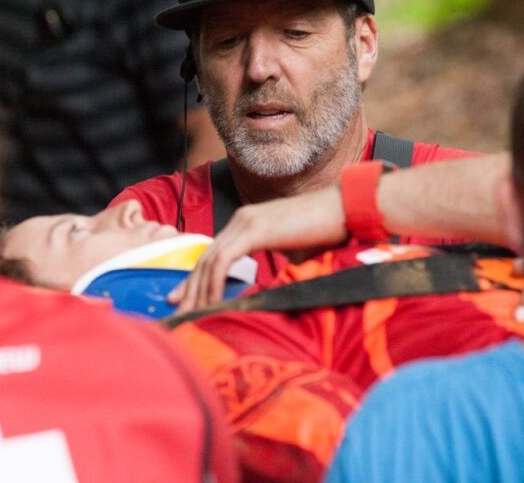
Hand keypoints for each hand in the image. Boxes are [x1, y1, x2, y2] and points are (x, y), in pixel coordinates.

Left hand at [169, 185, 348, 312]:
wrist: (346, 208)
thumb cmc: (327, 232)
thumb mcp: (294, 255)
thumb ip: (277, 269)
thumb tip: (272, 294)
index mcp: (247, 223)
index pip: (212, 255)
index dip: (195, 279)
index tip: (182, 300)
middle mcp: (240, 220)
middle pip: (205, 259)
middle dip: (190, 290)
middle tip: (176, 314)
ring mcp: (245, 223)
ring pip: (210, 261)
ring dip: (198, 291)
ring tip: (190, 316)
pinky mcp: (254, 230)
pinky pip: (224, 261)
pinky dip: (215, 284)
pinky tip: (212, 303)